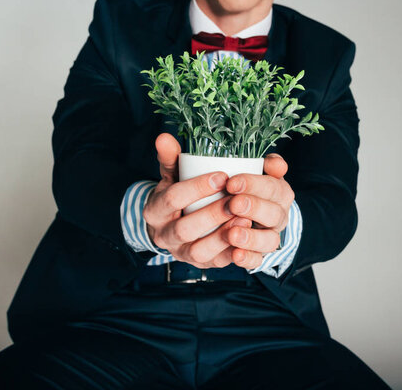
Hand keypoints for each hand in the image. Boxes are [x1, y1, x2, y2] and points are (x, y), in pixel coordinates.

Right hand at [143, 133, 251, 268]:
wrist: (171, 226)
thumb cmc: (176, 195)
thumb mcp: (171, 176)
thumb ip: (170, 158)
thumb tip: (164, 136)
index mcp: (155, 211)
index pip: (173, 198)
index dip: (197, 187)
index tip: (222, 176)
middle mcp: (164, 236)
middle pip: (186, 228)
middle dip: (213, 214)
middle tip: (237, 199)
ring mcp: (181, 254)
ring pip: (199, 251)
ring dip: (222, 237)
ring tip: (244, 220)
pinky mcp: (200, 265)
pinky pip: (216, 264)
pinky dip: (232, 254)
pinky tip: (247, 239)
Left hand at [223, 154, 294, 269]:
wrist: (253, 213)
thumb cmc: (250, 188)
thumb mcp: (260, 172)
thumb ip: (269, 165)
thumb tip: (276, 163)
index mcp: (280, 194)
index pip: (273, 188)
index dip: (254, 185)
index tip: (232, 182)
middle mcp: (279, 217)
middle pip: (274, 214)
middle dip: (254, 208)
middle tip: (233, 204)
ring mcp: (269, 237)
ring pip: (270, 241)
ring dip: (252, 238)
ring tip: (233, 234)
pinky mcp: (258, 256)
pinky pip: (257, 261)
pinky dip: (248, 259)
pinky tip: (235, 255)